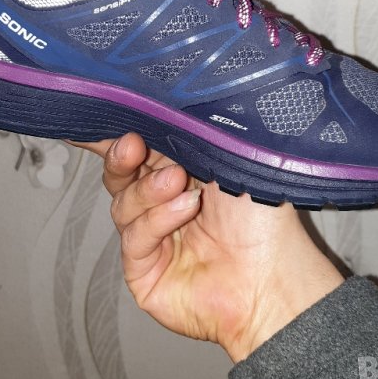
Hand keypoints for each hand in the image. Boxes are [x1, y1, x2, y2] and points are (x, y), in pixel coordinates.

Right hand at [72, 133, 343, 362]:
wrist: (274, 274)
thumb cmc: (261, 215)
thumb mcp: (222, 158)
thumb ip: (184, 134)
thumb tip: (156, 103)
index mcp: (179, 169)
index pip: (137, 147)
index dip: (117, 132)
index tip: (103, 112)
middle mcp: (161, 201)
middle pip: (118, 172)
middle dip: (122, 155)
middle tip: (133, 145)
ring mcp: (150, 236)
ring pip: (122, 201)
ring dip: (149, 189)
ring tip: (178, 182)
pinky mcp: (143, 269)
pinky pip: (133, 237)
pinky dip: (157, 219)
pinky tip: (184, 210)